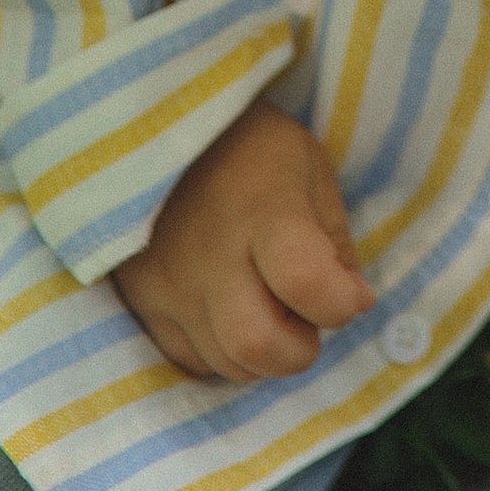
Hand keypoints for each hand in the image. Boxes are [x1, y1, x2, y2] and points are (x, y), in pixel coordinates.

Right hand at [114, 98, 375, 380]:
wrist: (158, 126)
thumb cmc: (252, 148)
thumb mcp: (309, 170)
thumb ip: (335, 242)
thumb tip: (352, 305)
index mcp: (262, 207)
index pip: (306, 282)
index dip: (341, 303)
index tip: (349, 291)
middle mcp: (207, 252)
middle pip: (258, 346)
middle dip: (298, 349)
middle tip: (303, 314)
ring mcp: (165, 281)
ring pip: (226, 364)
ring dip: (262, 351)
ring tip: (266, 302)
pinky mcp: (138, 298)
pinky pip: (189, 357)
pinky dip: (222, 349)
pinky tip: (230, 306)